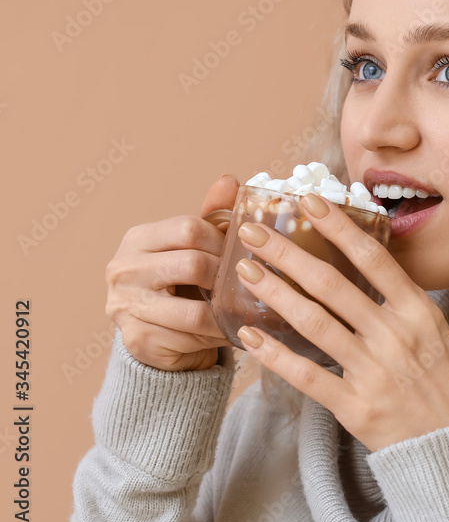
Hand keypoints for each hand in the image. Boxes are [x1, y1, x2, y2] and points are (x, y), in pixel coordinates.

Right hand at [105, 175, 238, 371]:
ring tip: (249, 310)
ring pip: (195, 311)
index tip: (242, 253)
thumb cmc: (182, 284)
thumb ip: (212, 216)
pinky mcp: (137, 341)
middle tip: (250, 283)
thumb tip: (230, 181)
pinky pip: (191, 338)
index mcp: (138, 239)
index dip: (223, 241)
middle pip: (192, 265)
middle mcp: (123, 270)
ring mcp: (126, 307)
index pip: (188, 228)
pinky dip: (218, 335)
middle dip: (227, 276)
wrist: (161, 337)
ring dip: (228, 312)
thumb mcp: (195, 247)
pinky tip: (233, 331)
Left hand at [231, 193, 448, 451]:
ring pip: (313, 323)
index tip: (309, 201)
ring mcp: (374, 371)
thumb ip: (403, 302)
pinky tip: (249, 337)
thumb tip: (368, 265)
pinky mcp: (356, 407)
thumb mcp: (438, 331)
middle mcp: (395, 335)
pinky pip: (307, 376)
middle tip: (253, 231)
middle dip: (288, 253)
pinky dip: (275, 355)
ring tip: (244, 272)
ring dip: (274, 293)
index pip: (373, 258)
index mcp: (418, 310)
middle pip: (332, 284)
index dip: (338, 227)